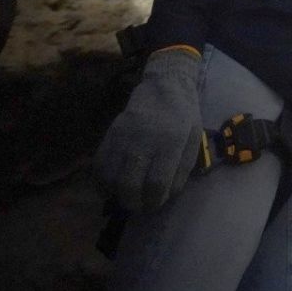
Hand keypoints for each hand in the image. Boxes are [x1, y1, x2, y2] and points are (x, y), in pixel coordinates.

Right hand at [95, 47, 202, 211]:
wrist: (163, 87)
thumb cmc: (183, 116)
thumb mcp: (193, 140)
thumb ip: (182, 169)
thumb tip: (166, 196)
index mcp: (170, 142)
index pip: (156, 183)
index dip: (154, 201)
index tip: (155, 203)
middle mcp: (144, 140)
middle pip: (129, 185)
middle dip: (134, 203)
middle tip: (140, 204)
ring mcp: (123, 137)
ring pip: (109, 178)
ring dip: (116, 194)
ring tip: (126, 194)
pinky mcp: (110, 134)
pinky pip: (98, 165)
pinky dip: (102, 181)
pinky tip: (112, 184)